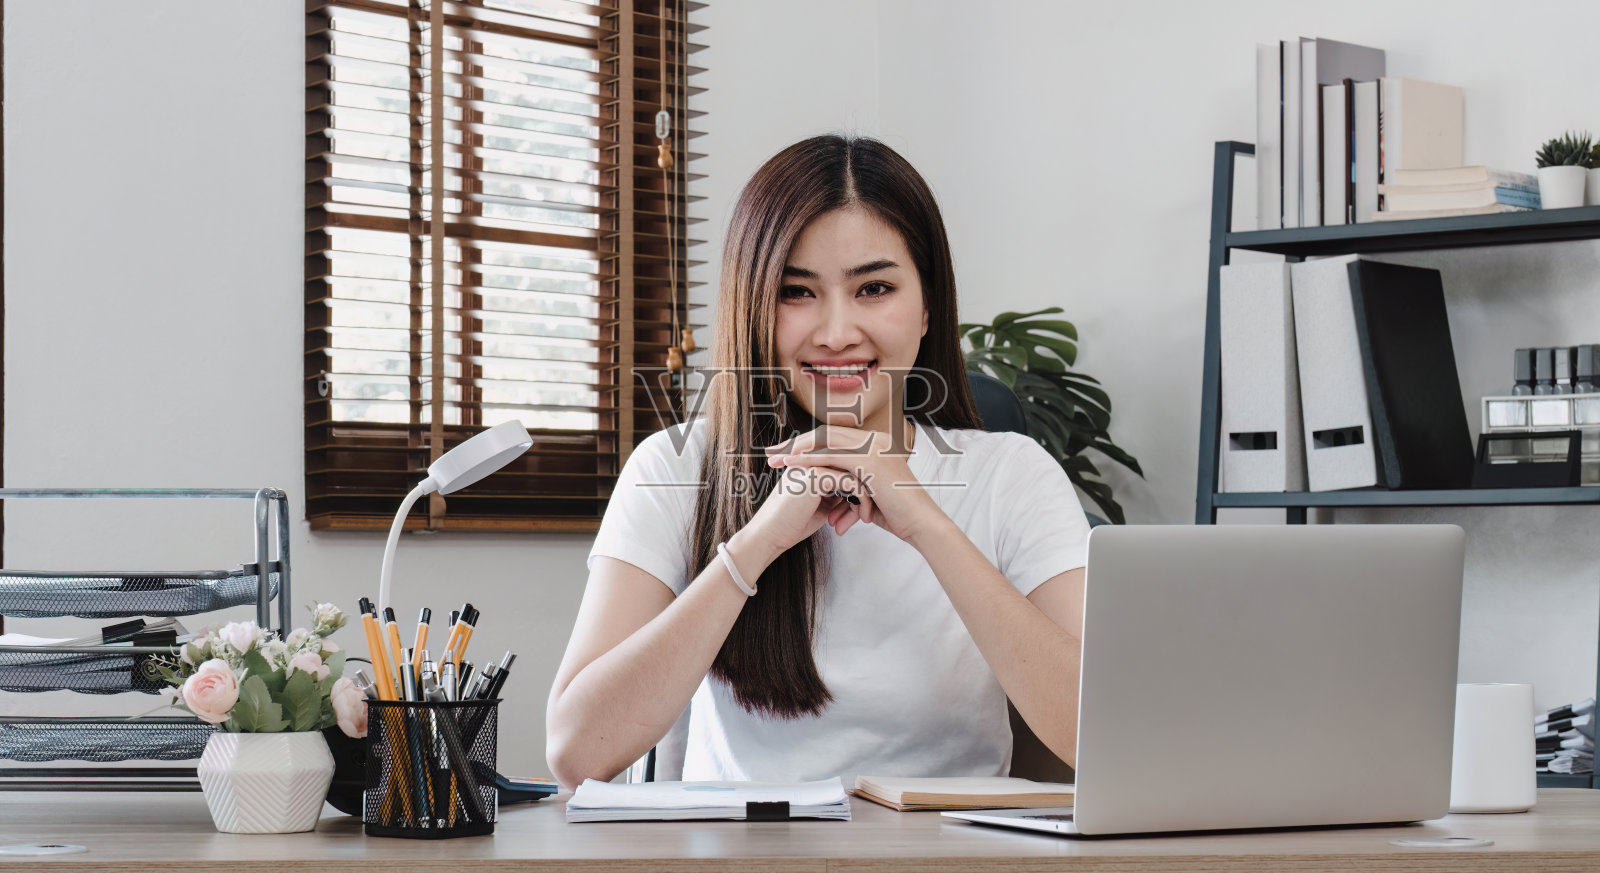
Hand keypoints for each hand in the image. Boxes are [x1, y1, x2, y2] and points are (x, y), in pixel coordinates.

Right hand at [740, 463, 867, 558]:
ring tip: (866, 518)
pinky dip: (861, 500)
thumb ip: (836, 494)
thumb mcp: (820, 506)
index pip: (845, 467)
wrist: (768, 536)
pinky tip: (862, 516)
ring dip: (865, 497)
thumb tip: (859, 493)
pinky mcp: (816, 475)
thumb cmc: (791, 525)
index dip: (859, 488)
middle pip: (852, 468)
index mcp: (810, 464)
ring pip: (855, 473)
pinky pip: (851, 482)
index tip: (865, 509)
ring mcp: (813, 465)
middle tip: (868, 514)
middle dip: (865, 491)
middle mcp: (811, 460)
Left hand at [764, 424, 944, 542]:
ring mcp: (874, 448)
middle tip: (772, 453)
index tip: (785, 453)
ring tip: (775, 461)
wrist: (921, 524)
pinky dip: (810, 459)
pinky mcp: (871, 461)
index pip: (834, 437)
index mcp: (875, 444)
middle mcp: (875, 440)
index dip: (807, 443)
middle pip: (826, 434)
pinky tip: (792, 465)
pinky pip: (833, 456)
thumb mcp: (870, 493)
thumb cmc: (897, 514)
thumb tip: (834, 496)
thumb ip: (852, 485)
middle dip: (796, 444)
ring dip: (798, 451)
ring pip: (826, 442)